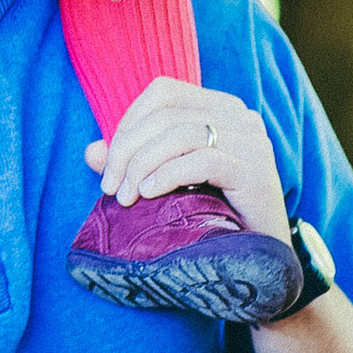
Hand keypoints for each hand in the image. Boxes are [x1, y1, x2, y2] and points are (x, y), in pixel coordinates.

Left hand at [84, 79, 287, 236]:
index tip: (109, 162)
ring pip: (181, 134)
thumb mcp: (166, 182)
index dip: (129, 121)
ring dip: (142, 165)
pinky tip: (150, 194)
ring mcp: (253, 142)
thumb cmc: (212, 215)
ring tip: (126, 197)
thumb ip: (132, 162)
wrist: (261, 259)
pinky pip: (202, 161)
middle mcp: (241, 117)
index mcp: (220, 108)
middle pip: (166, 114)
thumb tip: (90, 151)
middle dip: (127, 149)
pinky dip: (168, 175)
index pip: (163, 92)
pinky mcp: (258, 171)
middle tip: (109, 187)